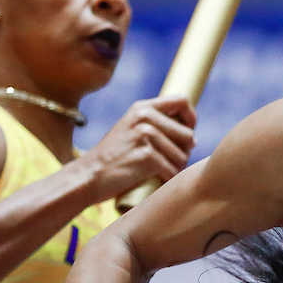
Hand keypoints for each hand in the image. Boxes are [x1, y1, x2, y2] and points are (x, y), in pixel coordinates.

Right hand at [76, 95, 196, 202]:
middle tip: (169, 162)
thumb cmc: (114, 157)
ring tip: (159, 172)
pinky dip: (167, 180)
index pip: (182, 101)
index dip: (191, 118)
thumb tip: (192, 136)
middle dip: (184, 152)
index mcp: (142, 107)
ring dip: (175, 168)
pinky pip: (173, 170)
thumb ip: (156, 125)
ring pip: (183, 155)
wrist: (89, 176)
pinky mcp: (146, 156)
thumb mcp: (131, 129)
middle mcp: (145, 117)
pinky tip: (156, 181)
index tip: (187, 134)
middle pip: (188, 133)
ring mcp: (145, 136)